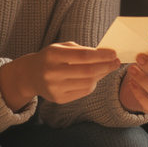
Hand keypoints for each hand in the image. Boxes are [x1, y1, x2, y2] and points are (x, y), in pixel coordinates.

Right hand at [0, 42, 120, 109]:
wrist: (30, 75)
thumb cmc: (51, 58)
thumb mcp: (61, 47)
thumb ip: (82, 50)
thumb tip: (105, 55)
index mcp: (53, 55)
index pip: (83, 56)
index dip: (101, 55)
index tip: (114, 53)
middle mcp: (52, 72)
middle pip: (87, 71)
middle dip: (106, 66)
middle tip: (117, 62)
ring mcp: (54, 87)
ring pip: (87, 83)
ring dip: (101, 76)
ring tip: (106, 69)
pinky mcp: (58, 99)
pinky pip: (83, 92)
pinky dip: (92, 84)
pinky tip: (94, 78)